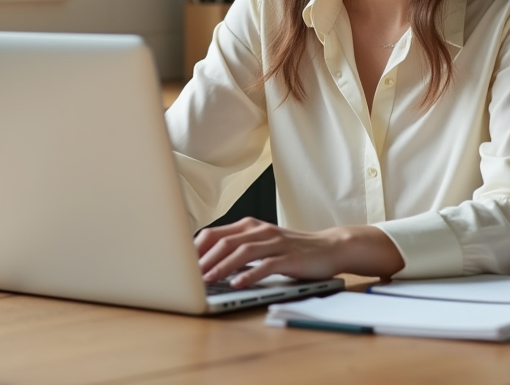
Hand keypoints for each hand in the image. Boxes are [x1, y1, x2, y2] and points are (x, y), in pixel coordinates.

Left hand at [194, 217, 404, 287]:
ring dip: (221, 267)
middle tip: (187, 277)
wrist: (329, 247)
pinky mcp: (289, 257)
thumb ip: (238, 249)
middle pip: (224, 241)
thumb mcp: (262, 245)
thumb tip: (206, 264)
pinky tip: (237, 284)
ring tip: (207, 281)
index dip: (195, 249)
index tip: (180, 265)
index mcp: (249, 226)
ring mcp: (275, 243)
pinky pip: (266, 265)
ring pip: (242, 251)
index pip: (214, 233)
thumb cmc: (292, 250)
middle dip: (203, 260)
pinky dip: (249, 274)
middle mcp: (260, 231)